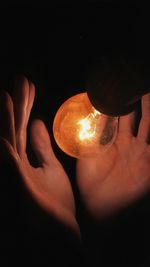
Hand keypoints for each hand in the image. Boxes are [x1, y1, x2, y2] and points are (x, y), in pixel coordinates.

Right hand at [0, 76, 79, 235]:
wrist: (59, 230)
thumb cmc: (53, 201)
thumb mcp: (50, 167)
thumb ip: (41, 146)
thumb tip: (36, 121)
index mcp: (24, 159)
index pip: (22, 127)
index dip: (24, 105)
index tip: (28, 85)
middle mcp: (17, 165)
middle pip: (14, 130)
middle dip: (15, 106)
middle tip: (18, 80)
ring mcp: (18, 178)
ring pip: (10, 146)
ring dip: (8, 123)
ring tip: (5, 98)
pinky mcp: (25, 193)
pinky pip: (15, 174)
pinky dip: (8, 158)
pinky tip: (5, 143)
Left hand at [77, 93, 149, 219]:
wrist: (98, 203)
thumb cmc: (89, 179)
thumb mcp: (87, 151)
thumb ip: (90, 133)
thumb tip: (88, 112)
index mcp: (115, 140)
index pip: (122, 116)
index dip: (123, 102)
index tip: (122, 87)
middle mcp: (131, 144)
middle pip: (142, 118)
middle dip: (144, 103)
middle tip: (143, 89)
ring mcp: (142, 154)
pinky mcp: (149, 167)